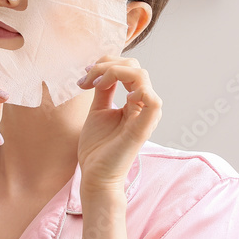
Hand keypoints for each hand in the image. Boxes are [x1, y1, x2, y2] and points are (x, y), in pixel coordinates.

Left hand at [76, 56, 162, 193]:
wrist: (94, 174)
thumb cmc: (97, 147)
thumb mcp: (98, 110)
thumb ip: (104, 90)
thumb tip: (102, 71)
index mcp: (135, 102)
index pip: (129, 68)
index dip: (106, 63)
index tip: (84, 76)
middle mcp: (143, 106)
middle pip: (135, 67)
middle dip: (106, 65)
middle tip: (86, 79)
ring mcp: (145, 116)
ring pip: (141, 76)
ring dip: (113, 72)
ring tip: (95, 84)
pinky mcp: (144, 128)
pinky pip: (153, 101)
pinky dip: (137, 89)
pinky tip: (116, 93)